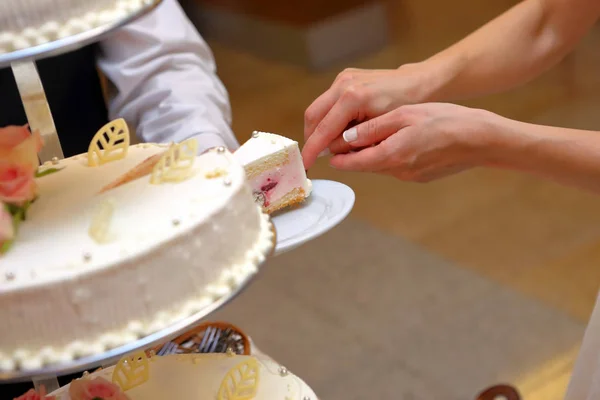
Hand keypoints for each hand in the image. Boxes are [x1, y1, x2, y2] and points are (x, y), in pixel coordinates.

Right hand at [302, 64, 432, 168]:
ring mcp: (342, 79)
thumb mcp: (379, 130)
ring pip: (317, 108)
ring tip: (325, 147)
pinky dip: (327, 118)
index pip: (323, 128)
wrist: (419, 83)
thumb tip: (330, 153)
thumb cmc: (406, 107)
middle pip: (313, 116)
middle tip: (313, 157)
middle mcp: (343, 84)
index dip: (312, 149)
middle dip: (311, 138)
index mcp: (352, 97)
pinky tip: (336, 132)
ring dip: (318, 129)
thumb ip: (353, 142)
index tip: (306, 164)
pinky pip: (327, 101)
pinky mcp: (345, 78)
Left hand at [326, 103, 500, 181]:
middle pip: (362, 165)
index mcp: (391, 155)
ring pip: (378, 165)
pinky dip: (387, 155)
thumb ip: (374, 129)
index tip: (323, 148)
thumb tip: (346, 139)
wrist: (482, 140)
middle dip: (348, 155)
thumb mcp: (407, 116)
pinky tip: (395, 140)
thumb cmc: (447, 121)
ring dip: (368, 154)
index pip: (351, 162)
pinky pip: (395, 166)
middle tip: (337, 140)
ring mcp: (409, 176)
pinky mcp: (420, 177)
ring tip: (364, 136)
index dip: (334, 155)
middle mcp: (397, 171)